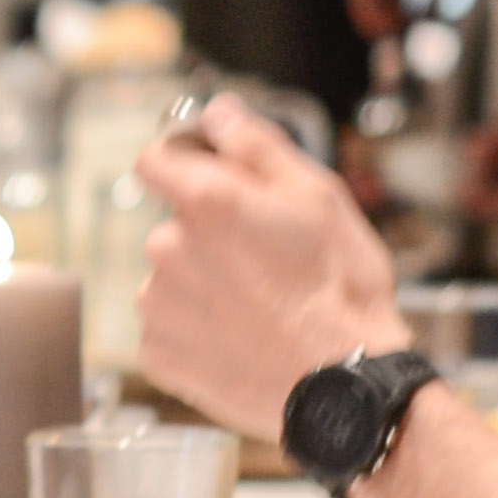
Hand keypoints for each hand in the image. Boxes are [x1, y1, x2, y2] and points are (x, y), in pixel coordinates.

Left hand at [132, 100, 403, 443]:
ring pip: (171, 280)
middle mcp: (166, 249)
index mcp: (204, 202)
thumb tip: (217, 112)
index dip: (182, 164)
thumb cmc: (340, 288)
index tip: (210, 180)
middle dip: (209, 238)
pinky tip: (242, 339)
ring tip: (259, 308)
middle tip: (265, 264)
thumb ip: (256, 147)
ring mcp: (157, 306)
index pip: (155, 160)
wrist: (342, 385)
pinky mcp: (157, 354)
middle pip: (173, 228)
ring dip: (203, 286)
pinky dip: (198, 332)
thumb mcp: (318, 197)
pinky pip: (170, 329)